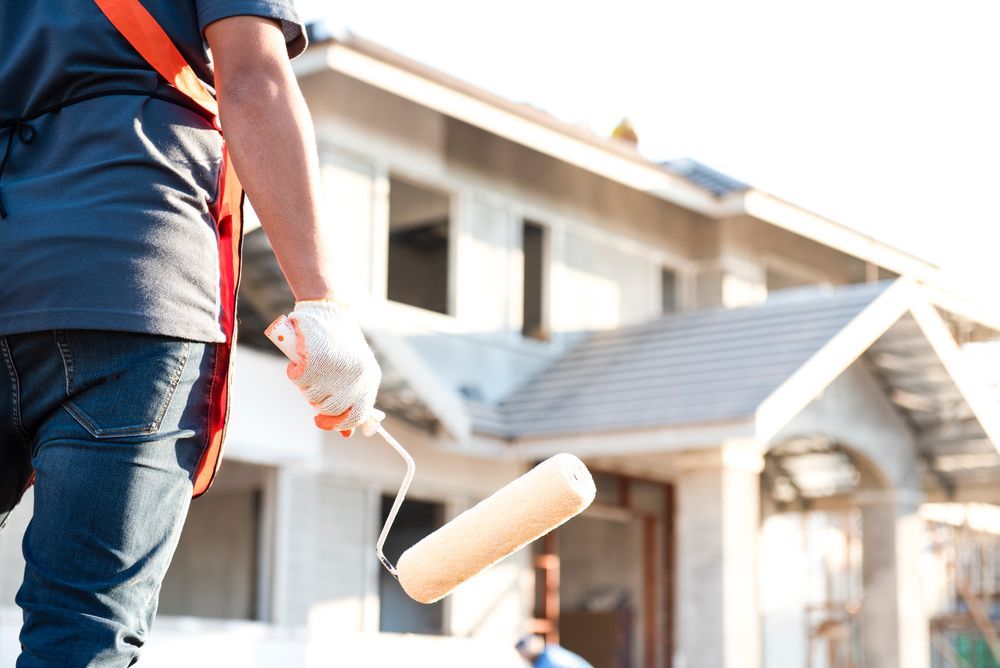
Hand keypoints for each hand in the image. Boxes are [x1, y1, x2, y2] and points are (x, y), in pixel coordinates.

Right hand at [285, 300, 381, 435]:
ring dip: (304, 383)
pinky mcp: (317, 360)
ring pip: (311, 396)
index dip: (337, 423)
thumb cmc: (339, 341)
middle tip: (311, 382)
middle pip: (329, 409)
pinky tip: (299, 358)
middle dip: (315, 401)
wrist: (328, 309)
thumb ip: (351, 400)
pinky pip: (297, 379)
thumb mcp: (353, 370)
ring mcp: (337, 370)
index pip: (357, 416)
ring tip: (309, 363)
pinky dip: (293, 371)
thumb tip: (348, 434)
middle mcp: (356, 377)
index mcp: (370, 379)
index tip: (320, 421)